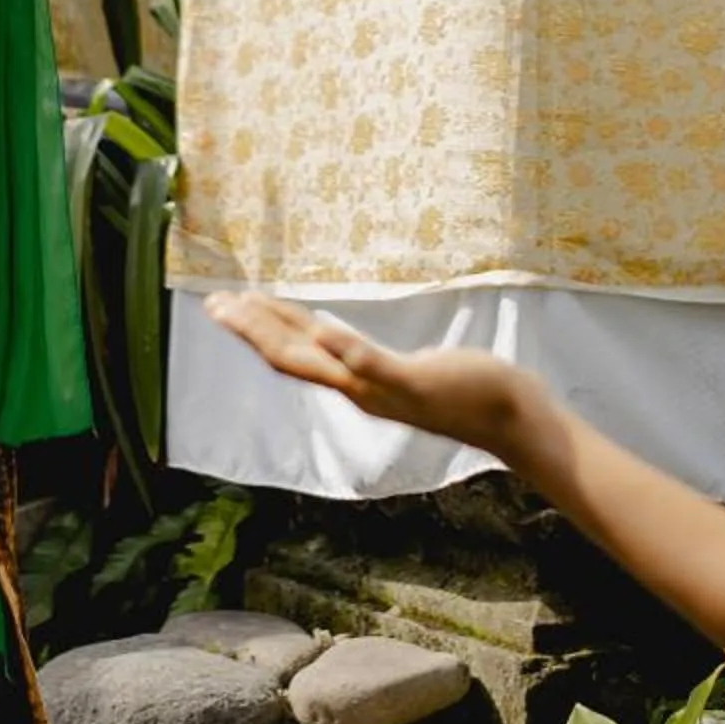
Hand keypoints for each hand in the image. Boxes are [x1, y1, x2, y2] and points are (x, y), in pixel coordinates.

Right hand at [205, 292, 558, 465]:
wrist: (510, 420)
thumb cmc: (465, 391)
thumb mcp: (403, 373)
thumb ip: (368, 361)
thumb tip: (339, 345)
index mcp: (357, 383)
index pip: (294, 355)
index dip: (256, 330)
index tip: (225, 305)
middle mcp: (362, 391)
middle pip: (292, 359)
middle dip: (251, 329)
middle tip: (214, 303)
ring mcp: (387, 391)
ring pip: (321, 362)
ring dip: (279, 335)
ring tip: (245, 307)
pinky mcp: (417, 384)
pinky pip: (375, 368)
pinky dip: (348, 351)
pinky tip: (327, 331)